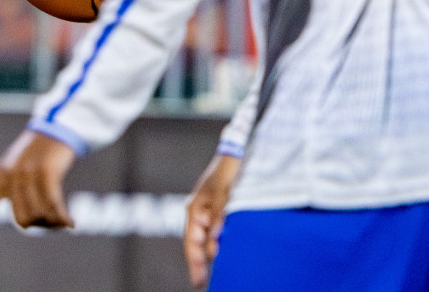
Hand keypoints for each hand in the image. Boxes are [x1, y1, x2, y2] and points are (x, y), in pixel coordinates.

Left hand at [0, 130, 76, 249]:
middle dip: (39, 225)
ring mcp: (27, 173)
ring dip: (53, 221)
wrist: (54, 129)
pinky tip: (71, 223)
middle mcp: (10, 176)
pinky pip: (53, 206)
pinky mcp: (46, 171)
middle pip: (22, 220)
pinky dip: (63, 218)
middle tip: (52, 221)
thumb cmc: (38, 154)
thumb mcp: (19, 169)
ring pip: (38, 215)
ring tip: (62, 218)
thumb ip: (16, 192)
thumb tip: (27, 222)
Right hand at [183, 153, 239, 286]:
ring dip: (213, 254)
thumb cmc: (227, 168)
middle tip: (206, 283)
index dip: (194, 263)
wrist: (237, 150)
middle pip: (198, 244)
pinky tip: (228, 253)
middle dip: (201, 263)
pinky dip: (221, 244)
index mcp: (195, 210)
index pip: (190, 243)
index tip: (199, 282)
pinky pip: (219, 232)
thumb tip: (213, 243)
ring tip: (220, 272)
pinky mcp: (223, 210)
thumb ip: (218, 217)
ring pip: (210, 239)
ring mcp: (211, 212)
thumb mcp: (223, 193)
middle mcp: (200, 213)